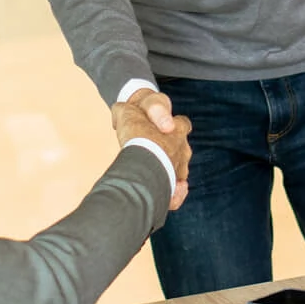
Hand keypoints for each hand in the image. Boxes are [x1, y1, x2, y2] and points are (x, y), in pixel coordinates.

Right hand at [114, 91, 191, 207]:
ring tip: (152, 174)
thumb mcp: (127, 113)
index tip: (163, 128)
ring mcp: (180, 170)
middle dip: (170, 152)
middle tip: (153, 153)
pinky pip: (175, 194)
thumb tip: (121, 109)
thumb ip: (126, 110)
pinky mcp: (173, 189)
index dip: (173, 125)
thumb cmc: (138, 137)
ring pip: (178, 172)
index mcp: (177, 129)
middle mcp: (183, 150)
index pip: (182, 123)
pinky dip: (171, 194)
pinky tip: (160, 193)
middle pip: (182, 150)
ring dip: (169, 172)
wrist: (143, 163)